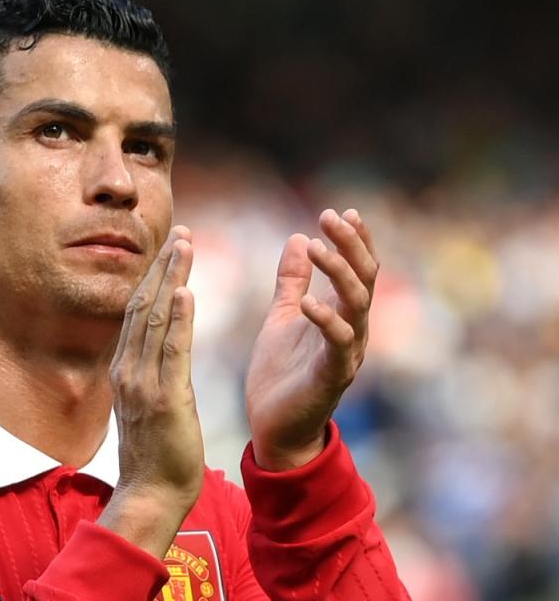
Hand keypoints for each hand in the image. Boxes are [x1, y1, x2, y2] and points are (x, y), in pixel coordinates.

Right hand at [98, 225, 203, 558]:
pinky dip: (177, 318)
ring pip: (154, 319)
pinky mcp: (165, 398)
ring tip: (184, 245)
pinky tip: (185, 290)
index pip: (137, 313)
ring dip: (170, 278)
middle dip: (162, 266)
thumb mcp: (146, 406)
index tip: (169, 248)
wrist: (151, 495)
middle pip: (142, 305)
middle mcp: (128, 369)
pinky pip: (171, 351)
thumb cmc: (155, 455)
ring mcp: (143, 383)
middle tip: (180, 232)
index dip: (153, 278)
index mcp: (125, 370)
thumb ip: (148, 375)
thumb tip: (154, 353)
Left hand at [245, 209, 379, 470]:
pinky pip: (338, 343)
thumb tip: (297, 237)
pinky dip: (325, 319)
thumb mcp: (282, 316)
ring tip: (317, 246)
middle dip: (351, 245)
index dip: (353, 240)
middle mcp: (352, 330)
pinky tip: (308, 301)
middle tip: (331, 217)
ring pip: (357, 304)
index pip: (357, 270)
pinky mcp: (332, 375)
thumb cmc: (281, 373)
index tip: (340, 211)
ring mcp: (346, 352)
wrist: (274, 426)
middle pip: (364, 279)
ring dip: (338, 272)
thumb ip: (291, 281)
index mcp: (341, 315)